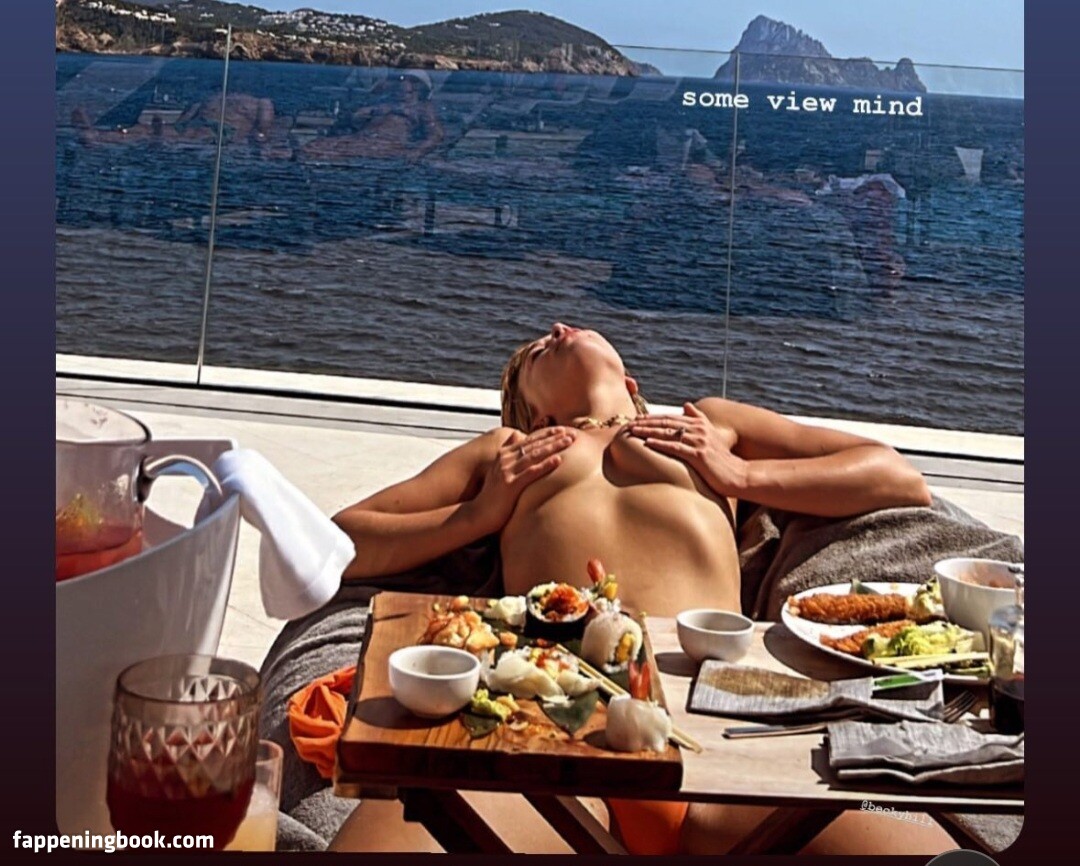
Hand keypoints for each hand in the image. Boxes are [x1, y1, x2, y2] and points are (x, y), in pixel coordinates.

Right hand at [473, 426, 575, 532]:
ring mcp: (507, 472)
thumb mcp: (498, 470)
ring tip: (568, 441)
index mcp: (504, 456)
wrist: (477, 514)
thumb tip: (516, 436)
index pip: (528, 441)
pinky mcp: (510, 485)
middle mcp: (505, 460)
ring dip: (552, 447)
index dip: (546, 434)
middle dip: (553, 438)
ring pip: (534, 455)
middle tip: (572, 433)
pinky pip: (531, 473)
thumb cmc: (491, 496)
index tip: (562, 430)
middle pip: (534, 445)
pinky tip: (558, 460)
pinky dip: (545, 465)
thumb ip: (507, 452)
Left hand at [626, 403, 748, 496]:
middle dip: (646, 422)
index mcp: (699, 423)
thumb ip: (698, 419)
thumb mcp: (711, 434)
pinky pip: (675, 447)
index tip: (636, 418)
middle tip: (628, 424)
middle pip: (666, 423)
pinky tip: (647, 443)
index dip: (652, 417)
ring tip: (632, 431)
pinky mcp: (699, 455)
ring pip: (668, 433)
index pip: (670, 417)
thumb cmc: (721, 459)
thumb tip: (686, 405)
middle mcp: (699, 429)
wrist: (738, 475)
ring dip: (648, 431)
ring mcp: (699, 441)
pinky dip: (660, 444)